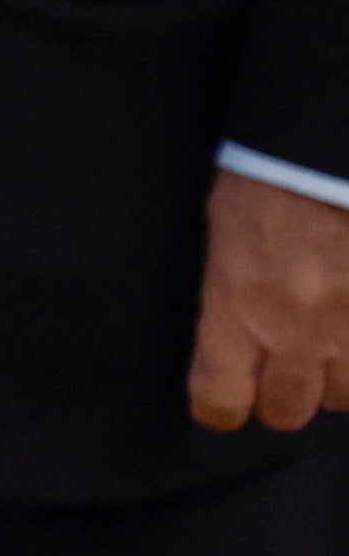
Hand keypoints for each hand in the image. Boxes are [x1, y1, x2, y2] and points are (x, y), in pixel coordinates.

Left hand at [187, 167, 348, 433]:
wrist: (328, 147)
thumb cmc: (271, 175)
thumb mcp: (226, 233)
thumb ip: (232, 295)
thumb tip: (236, 336)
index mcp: (237, 304)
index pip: (220, 394)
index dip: (221, 405)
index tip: (224, 403)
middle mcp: (298, 329)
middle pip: (289, 408)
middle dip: (285, 395)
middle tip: (288, 373)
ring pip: (348, 397)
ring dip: (339, 378)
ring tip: (333, 346)